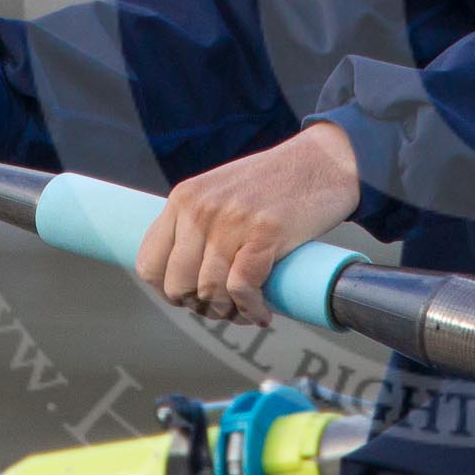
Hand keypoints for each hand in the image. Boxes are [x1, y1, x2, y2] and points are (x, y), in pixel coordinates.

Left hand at [135, 122, 360, 326]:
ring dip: (229, 312)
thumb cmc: (277, 182)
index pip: (149, 263)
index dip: (167, 291)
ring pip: (210, 291)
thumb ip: (198, 221)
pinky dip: (251, 310)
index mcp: (184, 198)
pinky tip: (262, 313)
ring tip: (246, 311)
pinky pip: (242, 289)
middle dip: (200, 306)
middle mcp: (200, 208)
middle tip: (224, 307)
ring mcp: (231, 220)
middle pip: (178, 285)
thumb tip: (184, 273)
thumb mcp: (222, 191)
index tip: (190, 297)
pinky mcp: (264, 233)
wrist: (325, 161)